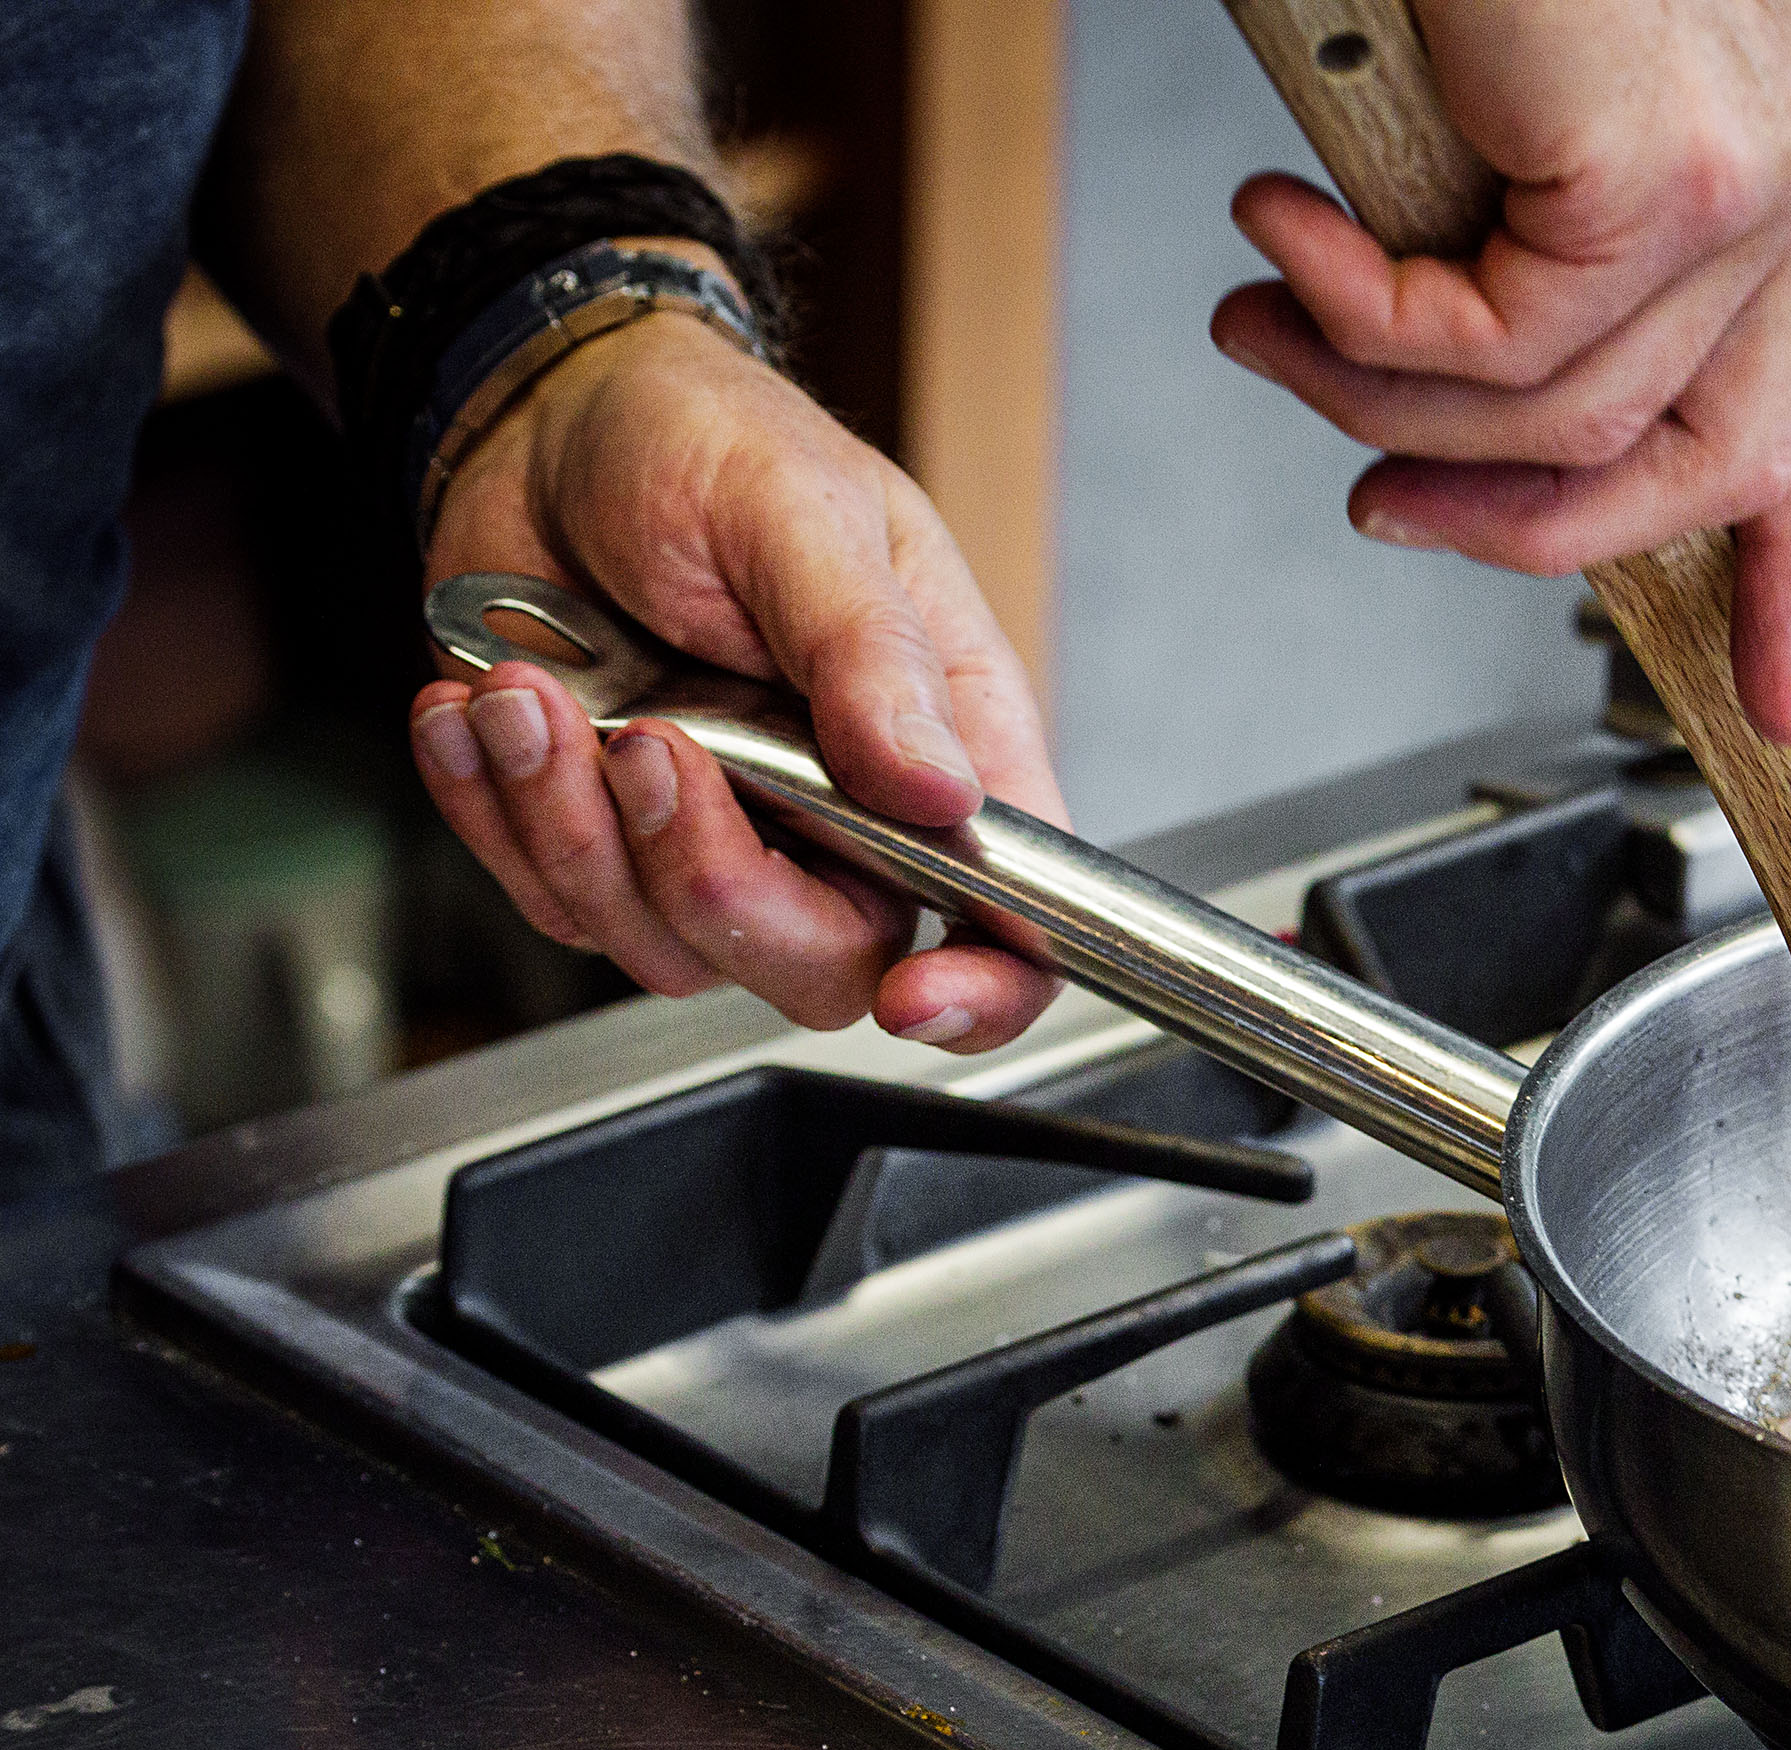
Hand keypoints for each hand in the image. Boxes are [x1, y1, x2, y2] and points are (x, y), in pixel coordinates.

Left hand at [406, 303, 1063, 1051]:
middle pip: (820, 967)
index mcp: (944, 745)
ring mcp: (723, 840)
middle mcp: (846, 822)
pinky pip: (554, 901)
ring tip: (528, 691)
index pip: (1010, 915)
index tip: (916, 997)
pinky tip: (482, 710)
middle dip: (712, 880)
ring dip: (570, 826)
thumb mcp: (799, 512)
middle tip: (648, 748)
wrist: (539, 414)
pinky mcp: (603, 840)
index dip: (983, 988)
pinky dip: (494, 810)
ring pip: (667, 945)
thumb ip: (871, 654)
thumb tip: (942, 788)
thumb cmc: (700, 437)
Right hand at [1209, 0, 1790, 744]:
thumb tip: (1477, 435)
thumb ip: (1541, 285)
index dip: (1789, 574)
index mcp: (1788, 171)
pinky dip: (1371, 328)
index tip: (1766, 694)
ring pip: (1575, 424)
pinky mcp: (1675, 168)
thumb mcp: (1508, 144)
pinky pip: (1510, 353)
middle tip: (1378, 506)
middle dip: (1518, 533)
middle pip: (1704, 469)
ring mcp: (1761, 172)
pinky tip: (1293, 250)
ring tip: (1276, 325)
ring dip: (1384, 405)